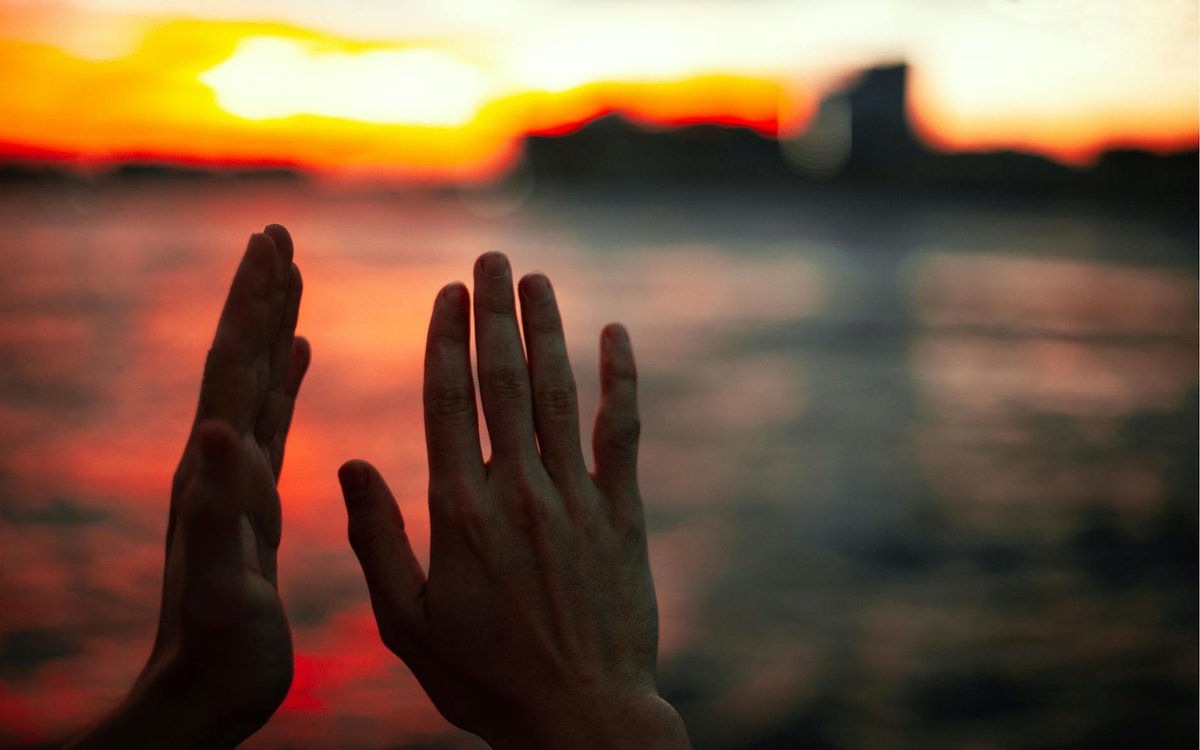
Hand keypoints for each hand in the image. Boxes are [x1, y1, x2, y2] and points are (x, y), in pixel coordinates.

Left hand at [67, 226, 308, 748]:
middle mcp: (218, 460)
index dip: (254, 306)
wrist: (205, 689)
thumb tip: (215, 428)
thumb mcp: (223, 580)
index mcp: (215, 468)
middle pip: (242, 358)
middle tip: (276, 234)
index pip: (235, 368)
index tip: (273, 244)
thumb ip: (219, 507)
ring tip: (289, 277)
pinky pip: (273, 419)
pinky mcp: (253, 496)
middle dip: (259, 294)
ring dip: (273, 325)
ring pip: (258, 381)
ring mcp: (234, 476)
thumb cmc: (219, 645)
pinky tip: (297, 358)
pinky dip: (286, 378)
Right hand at [339, 252, 689, 748]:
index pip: (448, 401)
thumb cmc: (486, 678)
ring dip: (549, 330)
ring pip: (558, 394)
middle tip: (491, 257)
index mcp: (459, 512)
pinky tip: (616, 336)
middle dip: (495, 313)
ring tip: (538, 278)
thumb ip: (377, 540)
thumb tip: (351, 465)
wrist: (581, 718)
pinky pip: (621, 432)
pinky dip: (619, 381)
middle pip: (503, 381)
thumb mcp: (408, 622)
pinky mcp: (622, 514)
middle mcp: (518, 492)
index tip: (447, 291)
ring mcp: (575, 500)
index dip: (447, 338)